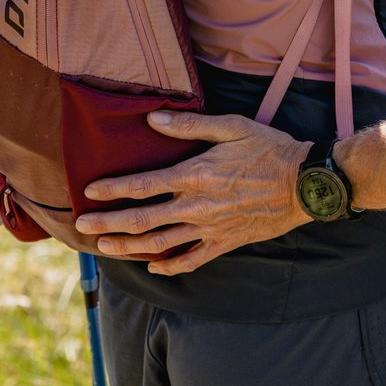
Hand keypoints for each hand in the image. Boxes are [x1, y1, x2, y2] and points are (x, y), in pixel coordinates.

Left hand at [74, 111, 310, 272]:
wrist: (303, 183)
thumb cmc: (268, 147)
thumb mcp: (231, 126)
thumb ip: (188, 125)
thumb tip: (152, 119)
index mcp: (196, 175)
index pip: (144, 186)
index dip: (114, 190)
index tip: (89, 192)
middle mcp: (197, 206)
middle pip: (143, 220)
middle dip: (108, 225)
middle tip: (82, 228)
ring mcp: (210, 229)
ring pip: (160, 244)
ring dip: (129, 248)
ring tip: (104, 249)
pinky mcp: (224, 242)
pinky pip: (191, 260)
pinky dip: (168, 266)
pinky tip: (151, 266)